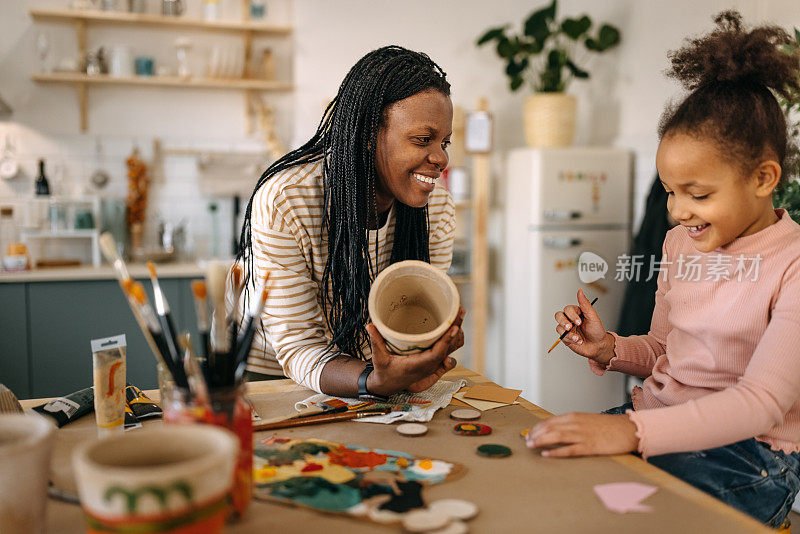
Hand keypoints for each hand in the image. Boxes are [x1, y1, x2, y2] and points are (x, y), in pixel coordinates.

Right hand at [366, 307, 464, 395]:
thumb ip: (376, 341)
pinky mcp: (434, 363)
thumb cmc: (384, 372)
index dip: (446, 341)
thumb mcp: (378, 358)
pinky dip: (454, 341)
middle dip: (455, 330)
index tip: (453, 328)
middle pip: (448, 348)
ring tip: (460, 314)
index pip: (436, 354)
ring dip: (456, 334)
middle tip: (460, 311)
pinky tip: (456, 327)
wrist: (388, 386)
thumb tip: (370, 325)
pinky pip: (449, 352)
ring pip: (451, 350)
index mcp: (417, 366)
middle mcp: (428, 366)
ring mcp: (433, 365)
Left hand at [525, 413, 639, 457]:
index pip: (549, 421)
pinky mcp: (590, 446)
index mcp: (574, 417)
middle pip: (549, 427)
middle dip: (535, 434)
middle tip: (527, 441)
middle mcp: (576, 423)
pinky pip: (569, 449)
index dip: (537, 427)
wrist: (628, 429)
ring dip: (541, 440)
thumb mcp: (586, 420)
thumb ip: (572, 424)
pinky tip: (546, 454)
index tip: (529, 434)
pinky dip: (556, 451)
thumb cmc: (608, 426)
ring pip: (556, 436)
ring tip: (531, 446)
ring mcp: (582, 435)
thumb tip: (556, 430)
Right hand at [554, 289, 613, 364]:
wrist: (598, 346)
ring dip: (569, 333)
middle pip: (558, 315)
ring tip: (578, 338)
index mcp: (576, 313)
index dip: (572, 315)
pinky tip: (578, 341)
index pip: (568, 309)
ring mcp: (567, 329)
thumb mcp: (593, 317)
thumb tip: (580, 291)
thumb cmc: (597, 331)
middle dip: (564, 322)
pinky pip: (561, 337)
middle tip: (570, 327)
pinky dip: (570, 339)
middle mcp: (570, 319)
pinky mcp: (565, 338)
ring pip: (559, 327)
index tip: (579, 322)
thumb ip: (585, 304)